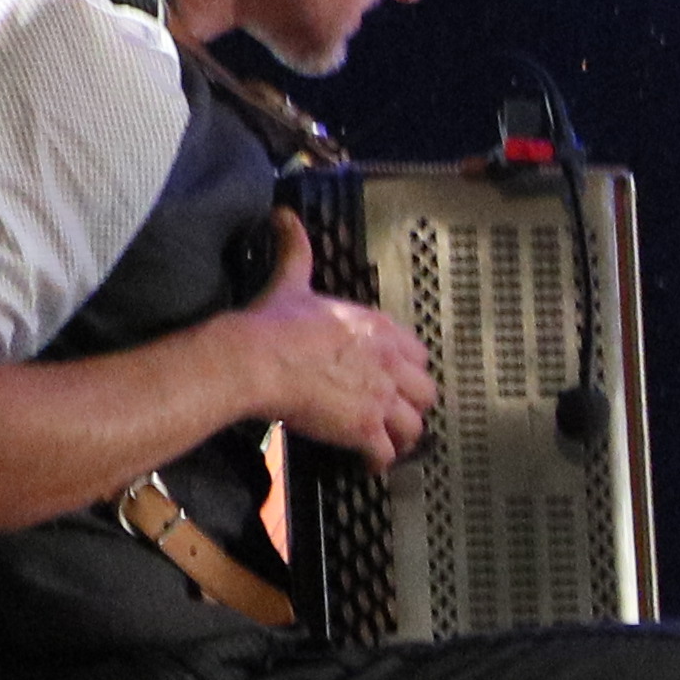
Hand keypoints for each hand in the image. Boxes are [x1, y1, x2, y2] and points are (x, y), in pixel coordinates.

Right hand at [226, 206, 438, 464]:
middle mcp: (388, 362)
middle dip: (412, 404)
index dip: (407, 369)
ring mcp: (380, 396)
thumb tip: (284, 217)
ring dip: (401, 436)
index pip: (416, 353)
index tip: (394, 378)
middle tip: (394, 414)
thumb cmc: (271, 323)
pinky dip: (380, 460)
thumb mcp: (292, 281)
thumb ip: (296, 250)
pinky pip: (386, 452)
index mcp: (377, 328)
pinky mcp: (365, 426)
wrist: (253, 360)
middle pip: (425, 391)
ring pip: (414, 425)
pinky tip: (369, 462)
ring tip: (387, 442)